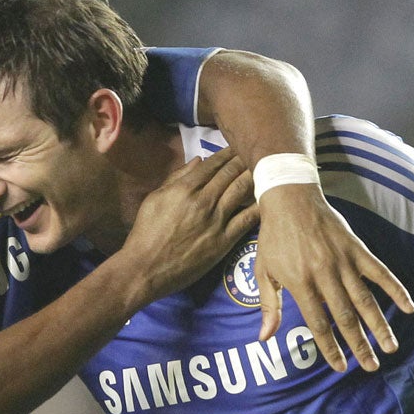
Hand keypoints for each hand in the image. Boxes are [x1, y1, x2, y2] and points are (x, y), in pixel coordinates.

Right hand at [123, 147, 258, 305]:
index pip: (211, 164)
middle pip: (230, 173)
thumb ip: (175, 178)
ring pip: (242, 191)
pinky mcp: (224, 241)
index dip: (226, 153)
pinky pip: (246, 219)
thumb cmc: (145, 233)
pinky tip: (268, 197)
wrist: (146, 268)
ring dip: (254, 176)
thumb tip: (198, 161)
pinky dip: (258, 206)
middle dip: (244, 159)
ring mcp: (216, 221)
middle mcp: (203, 201)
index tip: (236, 146)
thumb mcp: (153, 199)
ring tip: (265, 167)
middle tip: (257, 150)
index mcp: (184, 189)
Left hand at [255, 184, 413, 371]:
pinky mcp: (357, 249)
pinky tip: (408, 307)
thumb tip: (264, 337)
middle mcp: (324, 274)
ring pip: (365, 299)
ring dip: (380, 325)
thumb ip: (269, 305)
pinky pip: (380, 272)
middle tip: (372, 366)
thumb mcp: (263, 270)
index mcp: (300, 282)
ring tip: (391, 348)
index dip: (330, 347)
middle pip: (345, 316)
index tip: (341, 366)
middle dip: (360, 344)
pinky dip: (395, 290)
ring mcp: (343, 261)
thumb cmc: (274, 237)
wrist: (290, 199)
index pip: (318, 323)